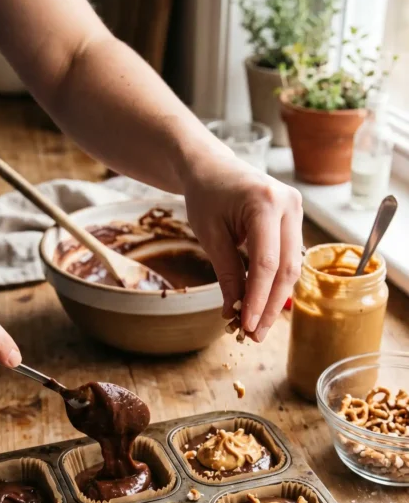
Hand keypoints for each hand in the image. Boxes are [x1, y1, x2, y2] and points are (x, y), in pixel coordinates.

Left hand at [183, 153, 302, 340]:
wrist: (212, 167)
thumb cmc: (206, 196)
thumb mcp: (210, 235)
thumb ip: (226, 273)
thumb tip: (234, 312)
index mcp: (265, 202)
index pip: (266, 262)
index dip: (258, 298)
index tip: (247, 325)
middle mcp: (289, 204)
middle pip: (286, 268)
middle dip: (271, 305)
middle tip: (255, 334)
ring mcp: (296, 211)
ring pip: (292, 267)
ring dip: (276, 299)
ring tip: (258, 326)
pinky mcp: (295, 220)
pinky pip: (289, 258)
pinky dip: (275, 283)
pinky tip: (262, 305)